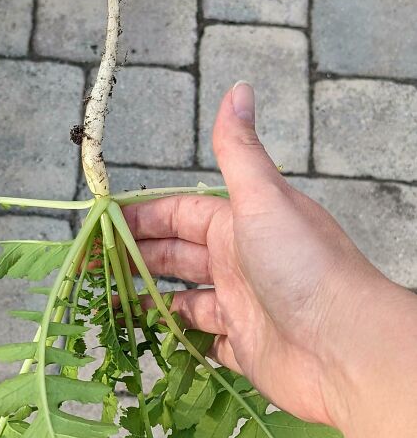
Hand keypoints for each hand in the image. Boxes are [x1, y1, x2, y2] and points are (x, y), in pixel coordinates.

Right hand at [123, 82, 397, 427]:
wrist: (346, 347)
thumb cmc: (303, 266)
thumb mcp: (263, 198)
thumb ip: (239, 149)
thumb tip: (237, 88)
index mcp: (240, 223)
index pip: (179, 212)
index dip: (140, 216)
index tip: (100, 224)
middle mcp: (240, 262)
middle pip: (176, 254)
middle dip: (136, 256)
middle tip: (91, 265)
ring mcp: (243, 306)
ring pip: (186, 299)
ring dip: (151, 298)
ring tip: (108, 302)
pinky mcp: (246, 349)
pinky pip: (206, 342)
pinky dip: (182, 339)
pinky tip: (154, 337)